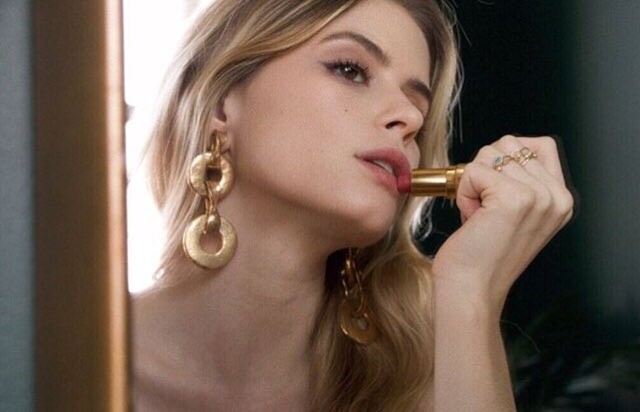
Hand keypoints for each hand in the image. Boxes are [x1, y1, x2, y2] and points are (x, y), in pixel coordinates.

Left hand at [431, 135, 573, 312]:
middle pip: (510, 144)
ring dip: (473, 183)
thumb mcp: (515, 214)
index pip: (540, 144)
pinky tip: (471, 218)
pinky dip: (463, 192)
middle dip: (485, 171)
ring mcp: (538, 196)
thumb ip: (520, 181)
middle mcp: (556, 196)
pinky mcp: (513, 197)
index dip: (507, 158)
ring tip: (479, 215)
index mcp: (561, 199)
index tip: (495, 189)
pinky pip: (474, 170)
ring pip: (490, 154)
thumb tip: (501, 149)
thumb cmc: (482, 255)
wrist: (471, 289)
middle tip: (484, 208)